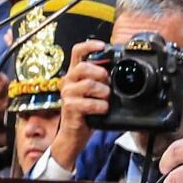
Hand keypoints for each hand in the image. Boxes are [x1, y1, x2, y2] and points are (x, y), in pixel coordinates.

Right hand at [49, 40, 109, 170]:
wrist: (73, 136)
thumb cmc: (85, 114)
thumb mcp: (92, 93)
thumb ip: (99, 79)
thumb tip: (115, 69)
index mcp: (74, 74)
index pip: (77, 51)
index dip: (90, 46)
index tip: (103, 45)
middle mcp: (68, 81)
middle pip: (83, 67)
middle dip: (100, 73)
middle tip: (107, 83)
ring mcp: (67, 94)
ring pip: (88, 84)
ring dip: (103, 92)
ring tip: (106, 99)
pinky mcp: (70, 107)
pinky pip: (89, 103)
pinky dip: (101, 107)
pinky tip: (102, 110)